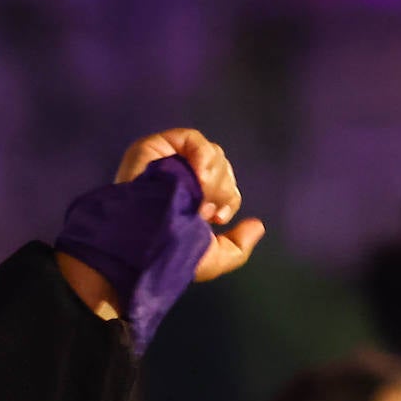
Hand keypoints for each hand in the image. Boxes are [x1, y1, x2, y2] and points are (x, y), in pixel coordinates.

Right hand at [113, 128, 264, 281]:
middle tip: (205, 212)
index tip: (218, 218)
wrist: (142, 247)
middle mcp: (179, 178)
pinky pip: (193, 139)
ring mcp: (166, 160)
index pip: (225, 186)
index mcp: (191, 199)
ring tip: (199, 200)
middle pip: (221, 167)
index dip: (229, 198)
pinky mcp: (155, 147)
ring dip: (214, 179)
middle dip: (222, 190)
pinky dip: (203, 157)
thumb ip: (238, 247)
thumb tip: (257, 225)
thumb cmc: (168, 258)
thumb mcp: (210, 260)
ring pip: (212, 153)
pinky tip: (200, 178)